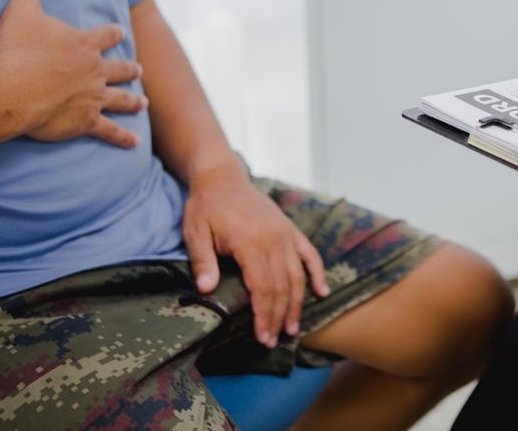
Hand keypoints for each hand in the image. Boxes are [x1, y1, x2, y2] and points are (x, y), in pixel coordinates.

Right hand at [0, 0, 146, 146]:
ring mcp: (94, 97)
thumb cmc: (16, 49)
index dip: (113, 32)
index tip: (121, 31)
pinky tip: (135, 144)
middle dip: (130, 68)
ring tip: (144, 104)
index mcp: (84, 44)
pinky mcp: (86, 121)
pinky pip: (109, 131)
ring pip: (121, 98)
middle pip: (119, 68)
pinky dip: (122, 138)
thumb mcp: (22, 8)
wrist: (14, 88)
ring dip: (133, 101)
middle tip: (140, 69)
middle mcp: (95, 70)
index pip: (106, 35)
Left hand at [182, 160, 329, 347]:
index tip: (262, 336)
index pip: (263, 288)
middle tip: (273, 341)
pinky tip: (322, 292)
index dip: (264, 315)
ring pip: (297, 275)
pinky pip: (309, 254)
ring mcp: (285, 234)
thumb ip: (202, 262)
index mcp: (251, 242)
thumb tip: (205, 290)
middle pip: (282, 287)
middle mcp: (273, 239)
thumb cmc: (206, 206)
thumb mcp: (195, 233)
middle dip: (278, 317)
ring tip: (292, 328)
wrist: (222, 176)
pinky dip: (317, 273)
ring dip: (297, 304)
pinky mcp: (290, 229)